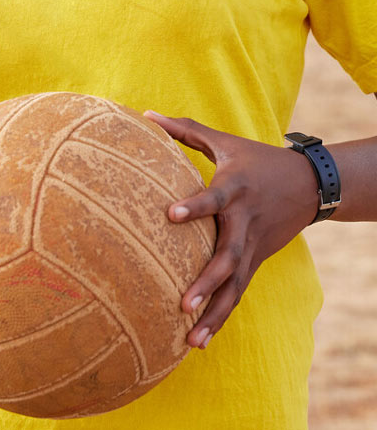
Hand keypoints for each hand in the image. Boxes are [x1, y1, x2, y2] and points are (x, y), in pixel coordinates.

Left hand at [144, 111, 318, 349]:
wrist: (308, 185)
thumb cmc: (256, 159)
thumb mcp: (225, 141)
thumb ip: (185, 130)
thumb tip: (146, 114)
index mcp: (236, 188)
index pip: (214, 198)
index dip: (194, 206)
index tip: (170, 215)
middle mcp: (244, 222)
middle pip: (228, 255)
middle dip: (206, 280)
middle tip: (182, 302)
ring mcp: (252, 247)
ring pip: (235, 285)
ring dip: (213, 312)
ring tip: (190, 337)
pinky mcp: (255, 262)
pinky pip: (237, 293)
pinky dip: (221, 316)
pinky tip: (199, 340)